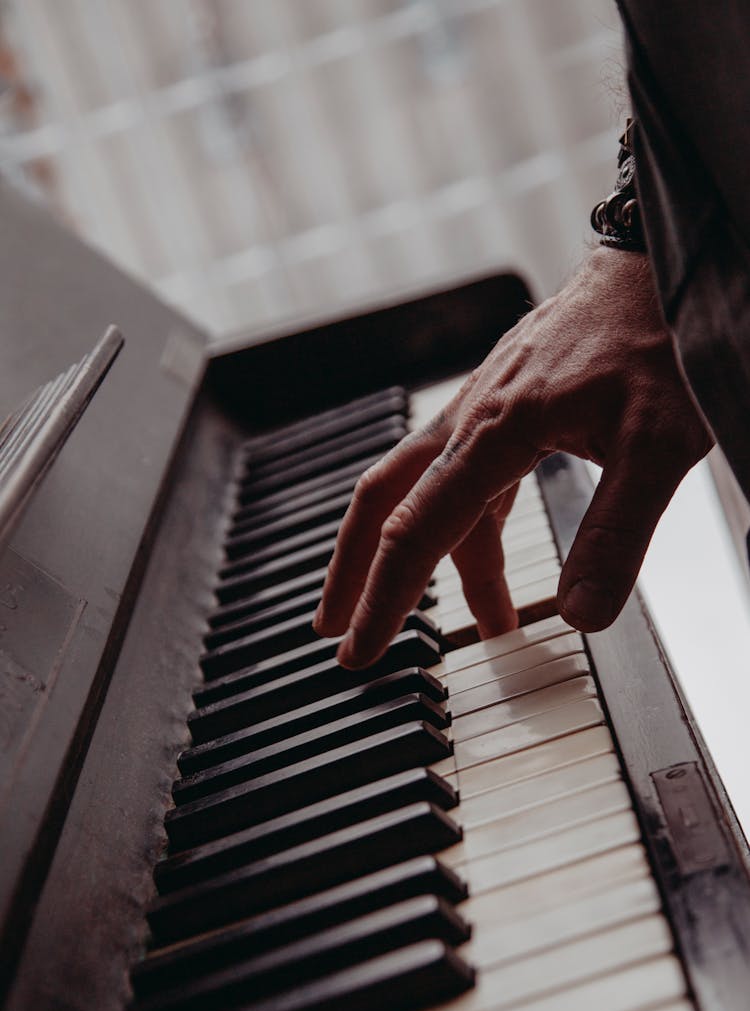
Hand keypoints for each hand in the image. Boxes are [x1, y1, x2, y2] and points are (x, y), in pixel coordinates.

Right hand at [313, 249, 712, 666]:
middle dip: (353, 573)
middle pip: (382, 503)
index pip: (417, 532)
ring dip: (413, 557)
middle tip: (335, 630)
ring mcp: (479, 409)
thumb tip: (583, 615)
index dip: (383, 599)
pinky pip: (456, 475)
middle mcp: (470, 419)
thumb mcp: (658, 444)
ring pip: (418, 491)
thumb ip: (617, 532)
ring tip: (437, 622)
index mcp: (495, 432)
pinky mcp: (499, 406)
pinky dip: (453, 526)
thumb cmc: (659, 340)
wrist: (656, 265)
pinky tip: (473, 556)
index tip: (360, 651)